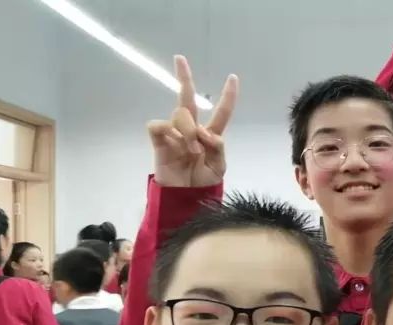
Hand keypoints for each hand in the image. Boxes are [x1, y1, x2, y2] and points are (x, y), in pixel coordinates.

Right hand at [147, 55, 238, 187]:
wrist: (185, 197)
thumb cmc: (203, 182)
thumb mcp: (219, 167)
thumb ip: (218, 147)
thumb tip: (204, 131)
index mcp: (210, 135)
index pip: (221, 112)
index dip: (228, 96)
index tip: (233, 77)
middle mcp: (191, 129)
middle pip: (188, 99)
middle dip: (184, 77)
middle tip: (180, 58)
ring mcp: (174, 133)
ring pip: (180, 113)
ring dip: (188, 129)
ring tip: (193, 150)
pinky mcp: (159, 140)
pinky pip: (160, 125)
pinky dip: (170, 132)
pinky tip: (175, 144)